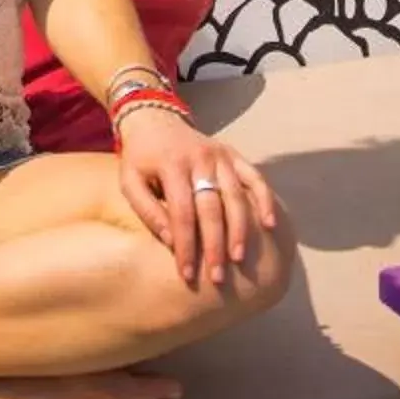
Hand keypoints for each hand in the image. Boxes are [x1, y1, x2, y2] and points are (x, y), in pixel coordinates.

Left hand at [114, 108, 277, 291]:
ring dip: (240, 230)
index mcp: (171, 165)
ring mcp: (220, 155)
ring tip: (240, 259)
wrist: (155, 120)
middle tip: (218, 277)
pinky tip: (269, 225)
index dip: (186, 246)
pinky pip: (255, 177)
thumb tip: (172, 241)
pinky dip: (266, 200)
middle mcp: (200, 158)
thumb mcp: (130, 181)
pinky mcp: (234, 154)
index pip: (182, 213)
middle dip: (215, 245)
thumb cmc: (140, 158)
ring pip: (236, 196)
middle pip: (212, 208)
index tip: (187, 275)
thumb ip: (147, 210)